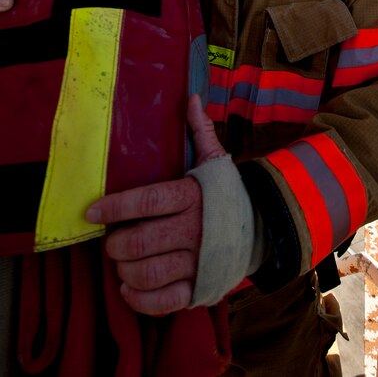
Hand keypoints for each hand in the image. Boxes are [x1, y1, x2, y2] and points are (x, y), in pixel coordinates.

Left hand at [86, 94, 225, 314]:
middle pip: (141, 242)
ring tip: (121, 262)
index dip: (115, 207)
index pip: (147, 201)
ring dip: (125, 270)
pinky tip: (129, 287)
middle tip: (111, 241)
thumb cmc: (228, 193)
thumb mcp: (216, 160)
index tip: (91, 211)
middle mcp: (194, 230)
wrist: (265, 227)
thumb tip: (192, 96)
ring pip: (148, 272)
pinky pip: (164, 301)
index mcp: (192, 196)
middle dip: (116, 244)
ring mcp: (198, 262)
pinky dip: (140, 299)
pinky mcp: (200, 288)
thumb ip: (199, 130)